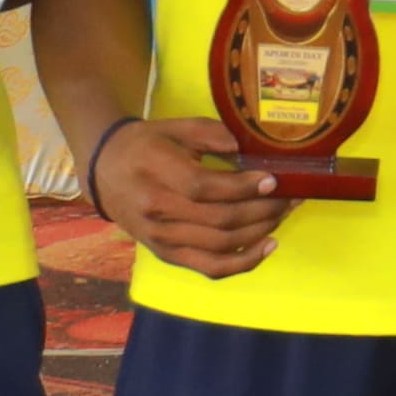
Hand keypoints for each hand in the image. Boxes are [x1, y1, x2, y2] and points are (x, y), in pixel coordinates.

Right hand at [96, 106, 286, 278]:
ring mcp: (160, 238)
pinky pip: (209, 268)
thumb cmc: (145, 145)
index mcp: (155, 173)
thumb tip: (246, 148)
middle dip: (262, 210)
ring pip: (219, 246)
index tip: (273, 180)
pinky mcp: (167, 255)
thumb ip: (210, 134)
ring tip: (284, 214)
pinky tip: (268, 246)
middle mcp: (156, 211)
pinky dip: (243, 263)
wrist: (104, 172)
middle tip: (291, 196)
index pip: (204, 188)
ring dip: (259, 232)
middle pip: (218, 221)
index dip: (243, 187)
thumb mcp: (173, 127)